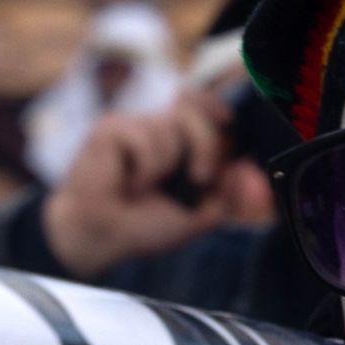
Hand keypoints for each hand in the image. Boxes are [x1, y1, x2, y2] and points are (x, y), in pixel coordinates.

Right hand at [39, 90, 274, 278]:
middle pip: (194, 111)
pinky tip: (127, 185)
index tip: (227, 125)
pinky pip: (143, 138)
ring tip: (142, 189)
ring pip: (169, 127)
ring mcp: (132, 126)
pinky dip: (143, 170)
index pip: (203, 106)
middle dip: (206, 145)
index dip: (217, 111)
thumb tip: (245, 169)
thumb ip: (224, 196)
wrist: (99, 238)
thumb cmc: (140, 227)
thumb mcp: (195, 216)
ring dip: (164, 167)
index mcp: (175, 142)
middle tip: (199, 178)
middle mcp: (155, 128)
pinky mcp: (110, 129)